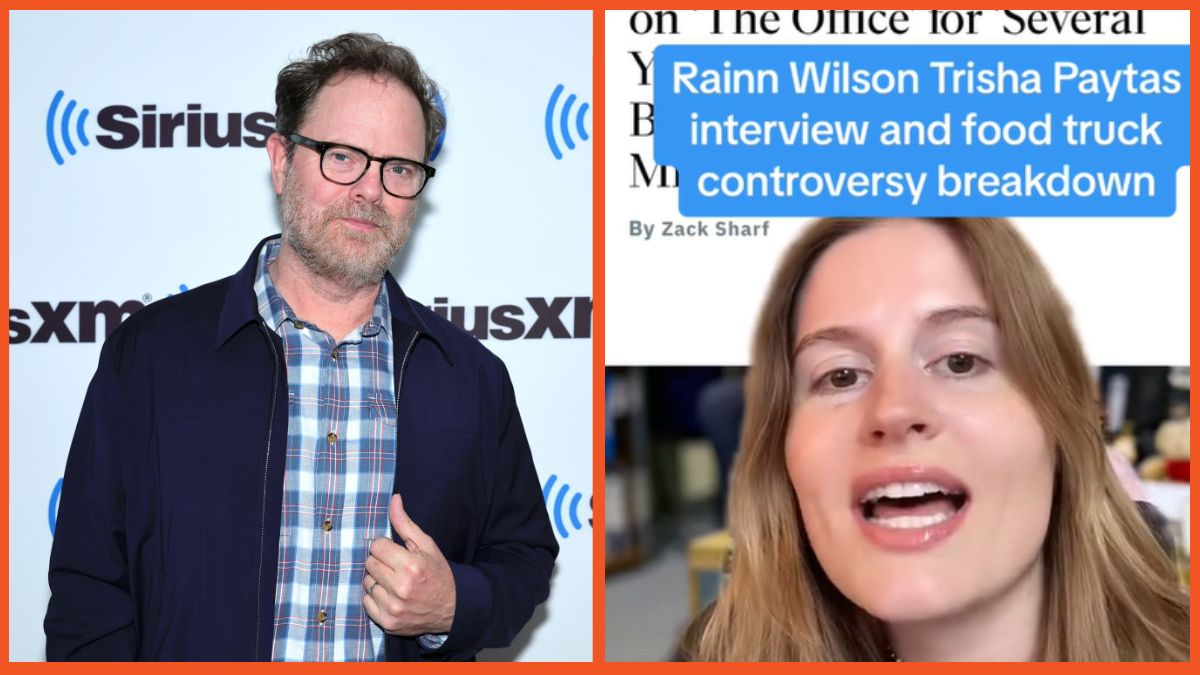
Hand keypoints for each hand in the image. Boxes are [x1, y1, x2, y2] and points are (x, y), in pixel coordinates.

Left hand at [362, 493, 455, 635]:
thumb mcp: (426, 545)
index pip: (377, 546)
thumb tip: (394, 499)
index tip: (395, 552)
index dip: (386, 547)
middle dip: (381, 562)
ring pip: (367, 582)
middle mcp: (401, 589)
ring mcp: (393, 608)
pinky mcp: (388, 622)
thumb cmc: (437, 573)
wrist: (452, 608)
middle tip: (396, 567)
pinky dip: (376, 597)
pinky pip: (367, 602)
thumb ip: (405, 523)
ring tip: (394, 582)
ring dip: (378, 580)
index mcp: (411, 566)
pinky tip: (391, 596)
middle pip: (369, 564)